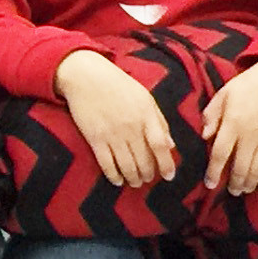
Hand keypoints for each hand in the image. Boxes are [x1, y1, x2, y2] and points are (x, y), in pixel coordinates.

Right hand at [56, 50, 180, 190]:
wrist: (86, 76)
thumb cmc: (118, 85)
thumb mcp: (144, 97)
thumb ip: (159, 121)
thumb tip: (171, 145)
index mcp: (146, 115)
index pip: (160, 146)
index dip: (166, 164)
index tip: (169, 176)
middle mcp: (131, 127)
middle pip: (144, 160)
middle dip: (147, 174)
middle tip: (147, 179)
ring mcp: (112, 134)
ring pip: (127, 166)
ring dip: (133, 179)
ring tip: (135, 182)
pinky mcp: (95, 138)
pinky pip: (107, 164)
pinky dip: (113, 176)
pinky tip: (117, 180)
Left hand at [203, 56, 257, 195]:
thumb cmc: (251, 83)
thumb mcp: (225, 93)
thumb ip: (212, 114)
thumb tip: (204, 136)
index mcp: (233, 123)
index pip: (219, 154)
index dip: (213, 172)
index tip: (209, 184)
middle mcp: (251, 135)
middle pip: (239, 168)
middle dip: (234, 184)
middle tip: (231, 190)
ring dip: (249, 184)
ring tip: (244, 189)